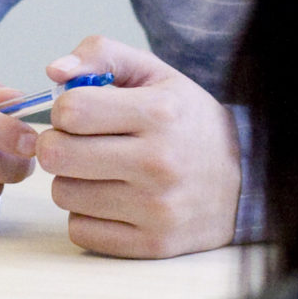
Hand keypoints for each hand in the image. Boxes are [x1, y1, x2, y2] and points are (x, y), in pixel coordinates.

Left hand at [36, 36, 240, 257]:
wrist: (242, 181)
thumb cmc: (186, 121)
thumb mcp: (154, 73)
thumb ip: (102, 54)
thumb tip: (54, 71)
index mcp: (159, 113)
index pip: (70, 110)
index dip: (64, 109)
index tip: (79, 113)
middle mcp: (158, 163)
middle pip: (57, 155)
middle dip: (58, 144)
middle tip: (78, 142)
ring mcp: (156, 208)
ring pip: (63, 194)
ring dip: (72, 181)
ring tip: (101, 171)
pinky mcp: (152, 244)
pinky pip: (80, 231)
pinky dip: (86, 215)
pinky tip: (111, 200)